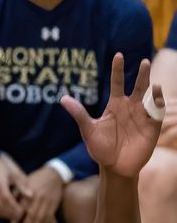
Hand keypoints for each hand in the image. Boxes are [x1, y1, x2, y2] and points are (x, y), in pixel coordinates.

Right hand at [0, 153, 27, 221]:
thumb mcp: (15, 174)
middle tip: (20, 216)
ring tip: (13, 216)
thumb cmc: (3, 169)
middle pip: (0, 206)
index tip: (22, 211)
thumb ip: (22, 186)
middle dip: (10, 213)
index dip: (14, 207)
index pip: (6, 199)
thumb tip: (31, 195)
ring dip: (3, 215)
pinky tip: (5, 214)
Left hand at [14, 167, 63, 222]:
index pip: (22, 208)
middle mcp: (38, 198)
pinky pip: (50, 215)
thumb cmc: (36, 179)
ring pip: (41, 217)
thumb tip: (8, 204)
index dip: (17, 218)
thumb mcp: (24, 182)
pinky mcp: (54, 204)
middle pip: (32, 215)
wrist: (53, 174)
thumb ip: (17, 193)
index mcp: (29, 192)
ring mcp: (48, 202)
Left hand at [62, 53, 164, 178]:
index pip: (117, 83)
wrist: (114, 167)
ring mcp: (142, 115)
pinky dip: (158, 101)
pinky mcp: (153, 125)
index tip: (118, 55)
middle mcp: (130, 107)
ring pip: (149, 95)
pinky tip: (156, 93)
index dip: (118, 70)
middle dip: (142, 73)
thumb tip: (63, 98)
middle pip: (137, 85)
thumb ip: (79, 114)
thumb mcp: (89, 130)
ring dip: (151, 84)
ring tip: (151, 76)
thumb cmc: (100, 149)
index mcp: (115, 105)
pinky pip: (158, 110)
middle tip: (144, 61)